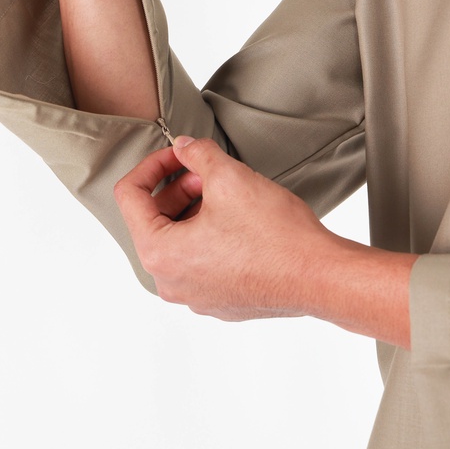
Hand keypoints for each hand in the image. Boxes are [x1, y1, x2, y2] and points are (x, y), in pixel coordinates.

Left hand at [114, 137, 416, 345]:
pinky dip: (210, 236)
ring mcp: (195, 297)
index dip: (152, 165)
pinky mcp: (220, 301)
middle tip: (208, 172)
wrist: (321, 277)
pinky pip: (201, 262)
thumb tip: (183, 147)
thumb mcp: (229, 177)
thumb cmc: (275, 235)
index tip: (178, 155)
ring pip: (179, 241)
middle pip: (154, 220)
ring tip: (227, 193)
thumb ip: (196, 154)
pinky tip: (240, 221)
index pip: (129, 197)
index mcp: (159, 253)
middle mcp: (170, 282)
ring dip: (195, 210)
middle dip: (177, 188)